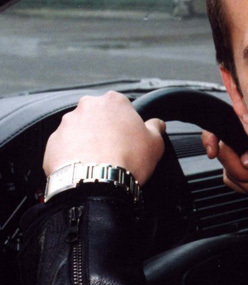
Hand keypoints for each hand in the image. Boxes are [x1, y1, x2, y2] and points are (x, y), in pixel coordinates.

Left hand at [44, 91, 165, 185]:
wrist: (95, 183)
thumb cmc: (127, 159)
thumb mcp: (155, 143)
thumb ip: (156, 128)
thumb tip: (157, 124)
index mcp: (113, 101)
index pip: (122, 106)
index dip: (127, 123)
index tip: (129, 137)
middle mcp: (88, 107)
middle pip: (98, 116)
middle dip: (104, 130)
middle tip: (115, 150)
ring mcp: (67, 124)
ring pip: (80, 131)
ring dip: (88, 142)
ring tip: (99, 162)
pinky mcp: (53, 143)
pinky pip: (65, 147)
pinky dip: (73, 155)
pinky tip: (85, 168)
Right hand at [201, 130, 247, 203]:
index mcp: (244, 127)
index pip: (215, 127)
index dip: (209, 138)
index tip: (213, 152)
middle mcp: (240, 142)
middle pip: (225, 158)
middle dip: (242, 173)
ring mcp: (242, 158)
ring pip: (230, 175)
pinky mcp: (247, 173)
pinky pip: (237, 183)